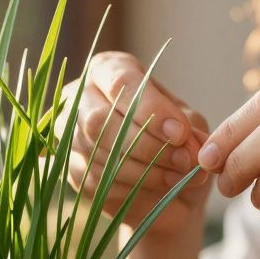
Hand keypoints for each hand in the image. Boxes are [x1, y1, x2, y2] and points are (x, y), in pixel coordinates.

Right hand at [65, 51, 211, 236]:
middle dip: (147, 144)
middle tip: (183, 161)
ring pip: (98, 154)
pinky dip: (134, 189)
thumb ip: (189, 128)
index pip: (121, 83)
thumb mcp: (189, 123)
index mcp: (108, 70)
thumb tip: (188, 145)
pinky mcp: (73, 170)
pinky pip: (98, 182)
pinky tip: (160, 188)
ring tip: (179, 177)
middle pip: (100, 120)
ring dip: (145, 170)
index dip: (151, 110)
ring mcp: (70, 135)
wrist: (166, 177)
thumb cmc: (174, 135)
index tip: (180, 134)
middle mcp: (80, 97)